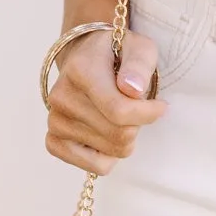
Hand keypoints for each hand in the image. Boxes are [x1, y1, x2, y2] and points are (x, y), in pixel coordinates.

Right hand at [44, 28, 166, 172]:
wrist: (85, 60)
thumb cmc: (118, 55)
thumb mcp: (139, 48)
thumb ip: (139, 64)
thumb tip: (132, 89)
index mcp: (81, 70)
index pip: (120, 111)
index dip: (149, 114)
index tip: (161, 106)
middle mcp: (61, 97)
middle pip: (119, 134)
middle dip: (138, 125)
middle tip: (137, 109)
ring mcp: (55, 121)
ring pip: (112, 152)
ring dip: (126, 139)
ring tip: (119, 117)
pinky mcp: (54, 141)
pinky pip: (94, 167)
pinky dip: (110, 157)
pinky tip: (108, 135)